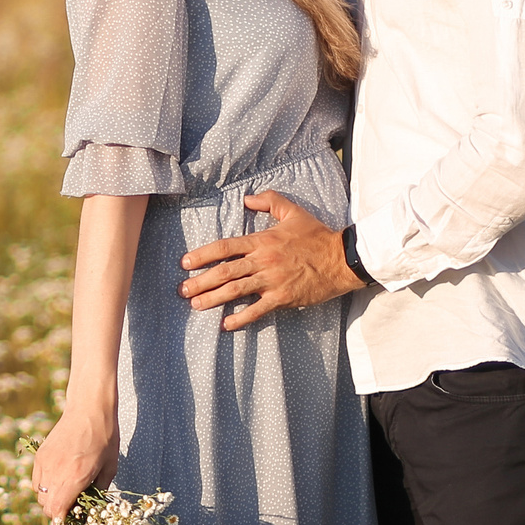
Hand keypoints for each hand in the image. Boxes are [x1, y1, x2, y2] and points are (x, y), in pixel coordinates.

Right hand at [31, 396, 118, 521]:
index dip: (60, 523)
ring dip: (51, 499)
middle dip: (58, 512)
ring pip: (39, 495)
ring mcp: (45, 463)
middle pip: (46, 506)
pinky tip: (58, 480)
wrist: (89, 409)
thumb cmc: (105, 438)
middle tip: (71, 509)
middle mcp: (55, 472)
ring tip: (65, 493)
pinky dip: (44, 486)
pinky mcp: (40, 455)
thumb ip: (98, 491)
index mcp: (74, 478)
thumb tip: (90, 508)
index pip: (56, 511)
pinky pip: (36, 481)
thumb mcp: (109, 468)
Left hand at [178, 191, 362, 328]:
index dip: (203, 255)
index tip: (186, 263)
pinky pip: (257, 310)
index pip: (225, 247)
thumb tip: (248, 199)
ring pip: (235, 290)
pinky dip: (240, 319)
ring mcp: (272, 281)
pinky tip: (225, 325)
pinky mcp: (283, 298)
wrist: (342, 259)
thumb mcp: (293, 212)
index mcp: (262, 241)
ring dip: (213, 299)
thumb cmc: (317, 236)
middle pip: (225, 271)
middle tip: (183, 290)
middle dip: (201, 281)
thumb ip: (270, 202)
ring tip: (195, 305)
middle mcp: (263, 261)